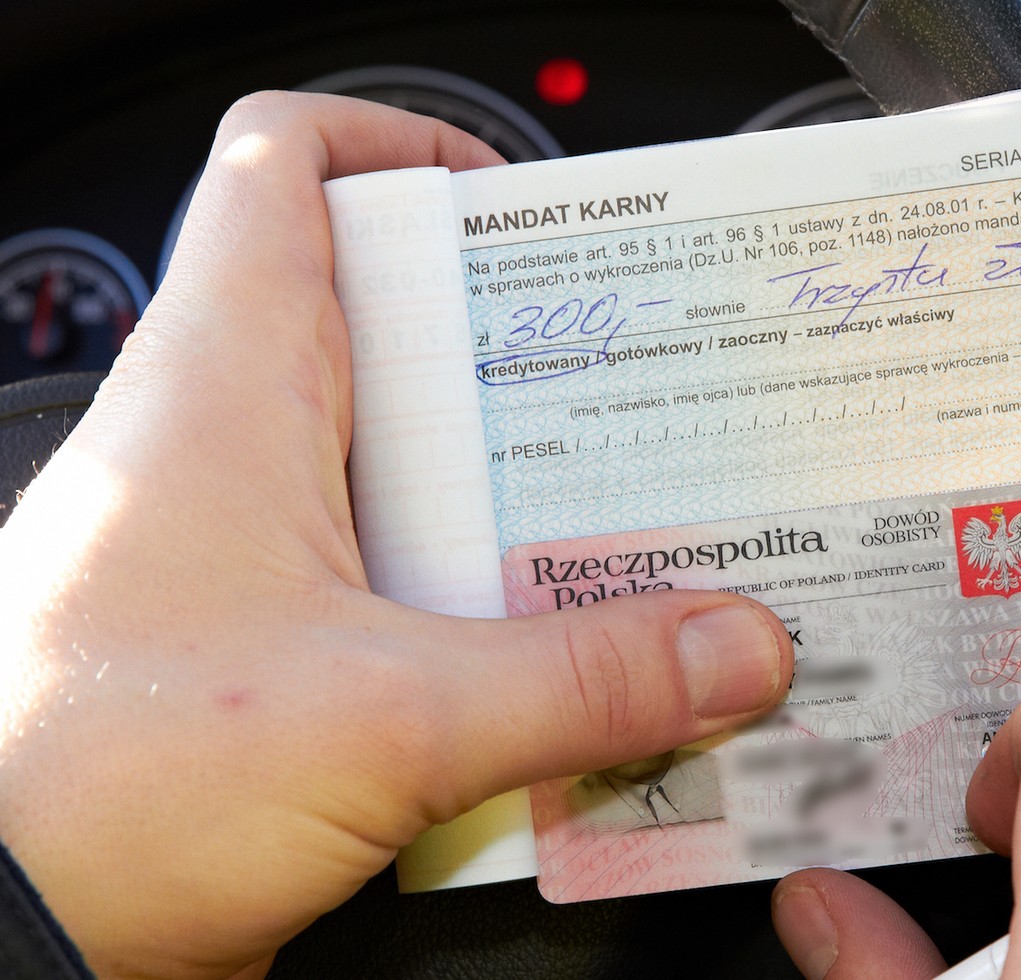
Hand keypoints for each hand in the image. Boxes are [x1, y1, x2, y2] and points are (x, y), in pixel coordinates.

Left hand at [0, 92, 793, 978]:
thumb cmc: (95, 786)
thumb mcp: (387, 720)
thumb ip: (583, 680)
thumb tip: (733, 643)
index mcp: (228, 385)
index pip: (288, 164)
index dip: (405, 143)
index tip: (525, 203)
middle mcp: (228, 446)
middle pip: (397, 326)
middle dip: (530, 357)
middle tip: (648, 396)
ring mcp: (243, 547)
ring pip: (410, 465)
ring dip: (525, 499)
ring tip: (644, 535)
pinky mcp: (267, 644)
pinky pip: (401, 580)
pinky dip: (488, 601)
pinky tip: (569, 661)